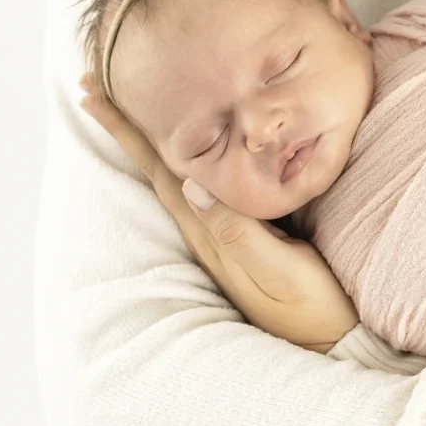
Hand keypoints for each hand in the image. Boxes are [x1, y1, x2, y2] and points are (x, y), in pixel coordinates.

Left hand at [79, 81, 358, 352]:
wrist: (334, 341)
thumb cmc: (312, 307)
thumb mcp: (280, 271)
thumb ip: (239, 233)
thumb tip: (193, 185)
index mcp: (212, 233)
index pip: (160, 170)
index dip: (127, 132)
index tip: (91, 95)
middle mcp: (208, 229)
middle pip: (157, 166)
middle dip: (126, 126)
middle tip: (91, 84)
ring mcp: (223, 231)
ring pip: (177, 171)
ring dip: (148, 137)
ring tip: (127, 103)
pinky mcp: (244, 231)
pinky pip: (203, 179)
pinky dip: (187, 152)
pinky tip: (190, 139)